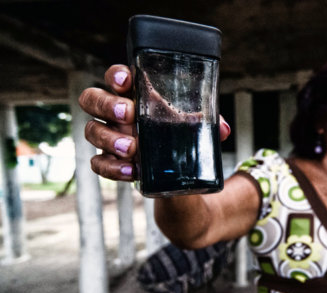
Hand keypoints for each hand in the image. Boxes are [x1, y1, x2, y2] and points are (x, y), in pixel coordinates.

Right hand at [78, 65, 230, 181]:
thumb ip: (206, 123)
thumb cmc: (178, 134)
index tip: (126, 80)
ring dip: (108, 138)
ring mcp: (109, 136)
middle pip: (92, 98)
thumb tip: (223, 130)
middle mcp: (116, 113)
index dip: (115, 75)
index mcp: (135, 94)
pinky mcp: (110, 160)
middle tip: (129, 114)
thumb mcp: (192, 125)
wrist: (176, 172)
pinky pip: (98, 163)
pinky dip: (112, 168)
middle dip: (106, 104)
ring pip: (91, 130)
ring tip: (131, 148)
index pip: (116, 77)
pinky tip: (132, 172)